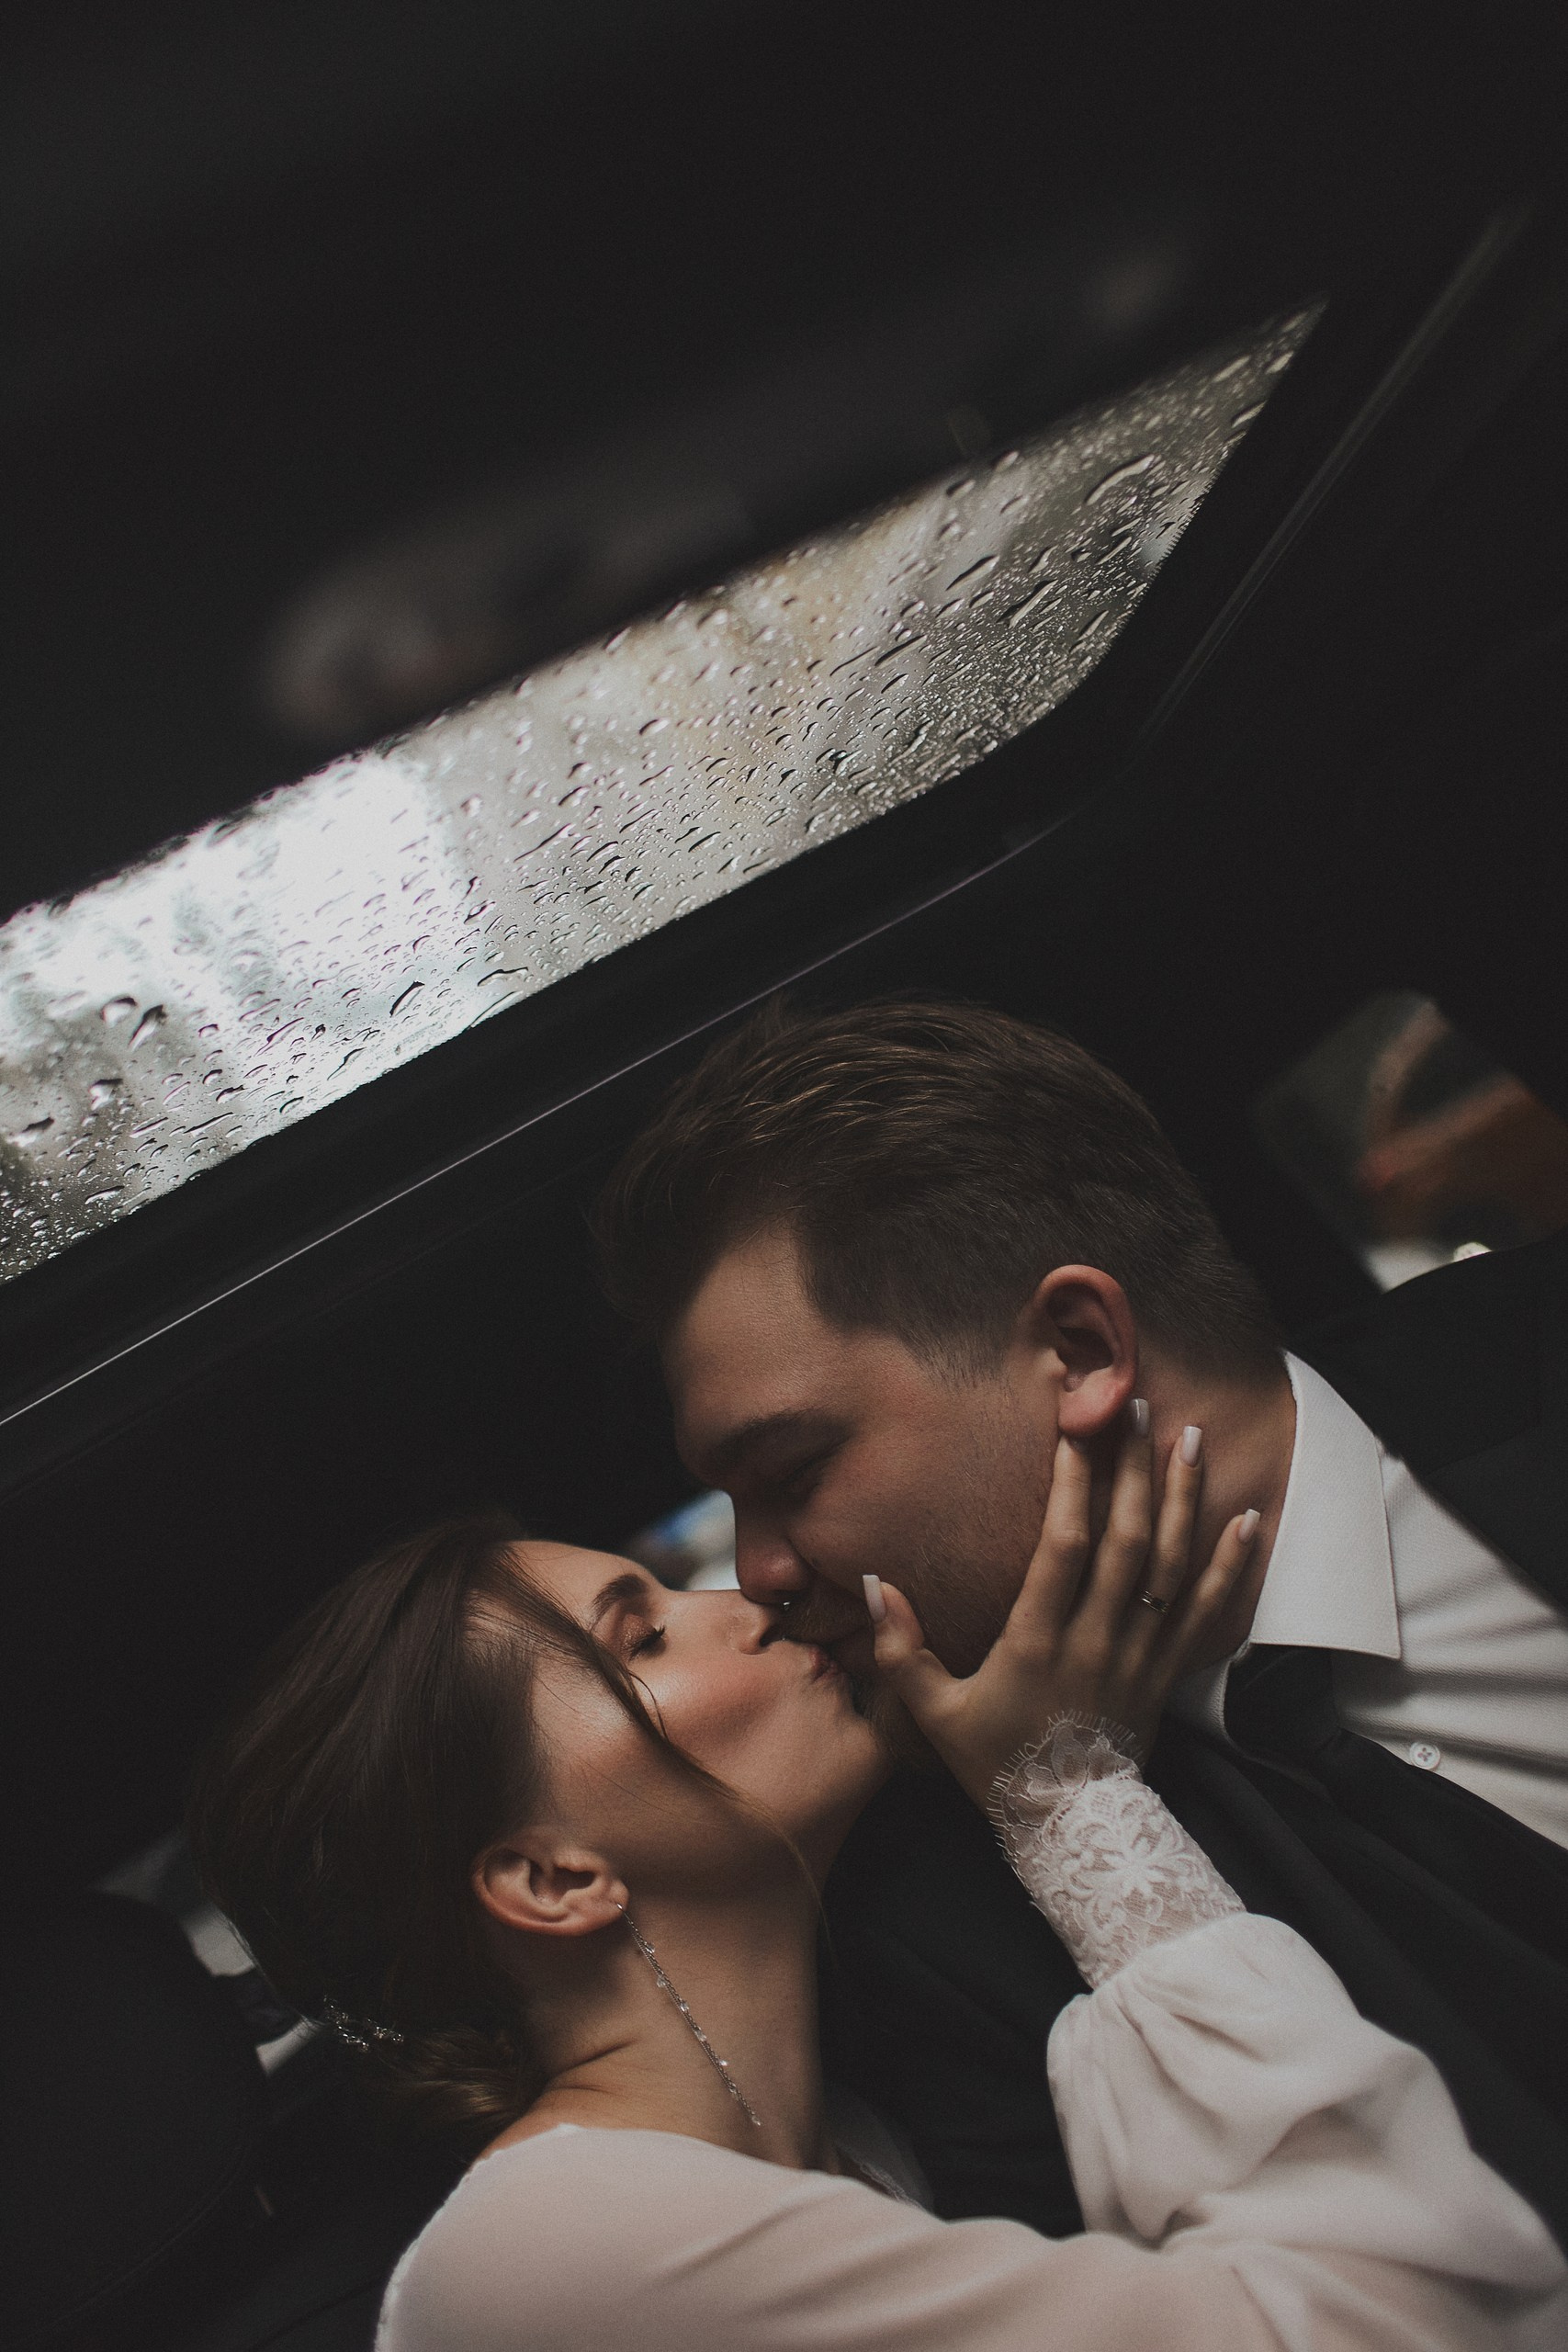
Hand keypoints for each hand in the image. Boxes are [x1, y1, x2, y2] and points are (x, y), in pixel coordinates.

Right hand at [865, 1416, 1258, 1808]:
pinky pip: (1206, 1612)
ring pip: (1170, 1565)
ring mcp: (1140, 1655)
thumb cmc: (997, 1765)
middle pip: (1127, 1542)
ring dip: (1183, 1498)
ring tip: (1191, 1437)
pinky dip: (1230, 1565)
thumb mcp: (935, 1714)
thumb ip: (901, 1649)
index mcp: (1038, 1642)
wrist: (1068, 1828)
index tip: (1075, 1430)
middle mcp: (1097, 1640)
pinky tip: (1248, 1519)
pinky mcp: (1168, 1672)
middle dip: (1134, 1469)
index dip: (1074, 1486)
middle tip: (1140, 1407)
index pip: (1064, 1549)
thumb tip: (874, 1583)